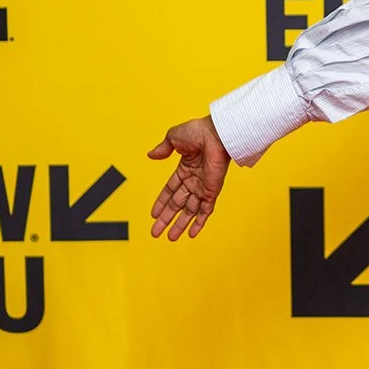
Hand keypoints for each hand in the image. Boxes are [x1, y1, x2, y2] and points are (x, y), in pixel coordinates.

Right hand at [147, 115, 230, 239]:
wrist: (217, 133)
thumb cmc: (199, 131)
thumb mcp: (174, 137)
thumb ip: (163, 148)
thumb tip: (151, 155)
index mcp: (185, 168)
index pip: (170, 190)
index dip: (161, 202)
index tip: (154, 214)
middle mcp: (193, 180)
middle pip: (177, 204)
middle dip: (166, 219)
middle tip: (156, 232)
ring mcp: (203, 186)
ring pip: (189, 211)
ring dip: (180, 225)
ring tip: (170, 238)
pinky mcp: (212, 190)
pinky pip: (206, 209)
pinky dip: (199, 222)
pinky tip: (192, 233)